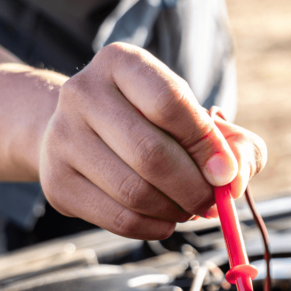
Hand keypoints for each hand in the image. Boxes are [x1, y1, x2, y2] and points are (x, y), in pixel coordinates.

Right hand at [37, 43, 265, 239]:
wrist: (77, 130)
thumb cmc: (150, 121)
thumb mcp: (194, 115)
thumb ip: (232, 141)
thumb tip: (233, 178)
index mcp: (121, 63)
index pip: (169, 102)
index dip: (205, 144)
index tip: (226, 172)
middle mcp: (83, 93)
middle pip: (151, 154)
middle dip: (194, 187)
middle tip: (212, 201)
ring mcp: (62, 138)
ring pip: (135, 192)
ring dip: (175, 210)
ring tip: (188, 207)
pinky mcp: (56, 181)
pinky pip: (118, 218)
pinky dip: (153, 227)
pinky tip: (165, 219)